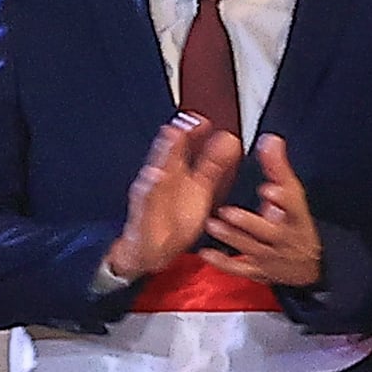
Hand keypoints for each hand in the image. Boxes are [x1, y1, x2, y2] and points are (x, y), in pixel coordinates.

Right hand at [104, 118, 238, 283]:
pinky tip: (155, 176)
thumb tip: (229, 140)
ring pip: (154, 174)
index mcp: (176, 174)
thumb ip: (212, 165)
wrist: (153, 251)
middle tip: (181, 124)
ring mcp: (150, 198)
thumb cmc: (175, 216)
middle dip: (172, 141)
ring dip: (160, 158)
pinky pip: (145, 202)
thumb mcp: (199, 188)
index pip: (183, 149)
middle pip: (165, 158)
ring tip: (169, 140)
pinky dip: (149, 189)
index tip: (201, 119)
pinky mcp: (142, 217)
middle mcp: (161, 182)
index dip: (190, 134)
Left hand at [198, 137, 325, 286]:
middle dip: (249, 222)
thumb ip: (279, 168)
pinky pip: (239, 268)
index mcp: (296, 217)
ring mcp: (271, 257)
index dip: (283, 199)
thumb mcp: (295, 196)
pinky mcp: (258, 270)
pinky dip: (223, 262)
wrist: (309, 265)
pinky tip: (206, 253)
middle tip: (227, 211)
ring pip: (251, 249)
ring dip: (231, 238)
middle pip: (269, 232)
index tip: (269, 188)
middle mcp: (285, 238)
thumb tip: (270, 139)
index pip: (293, 207)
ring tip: (212, 225)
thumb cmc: (296, 224)